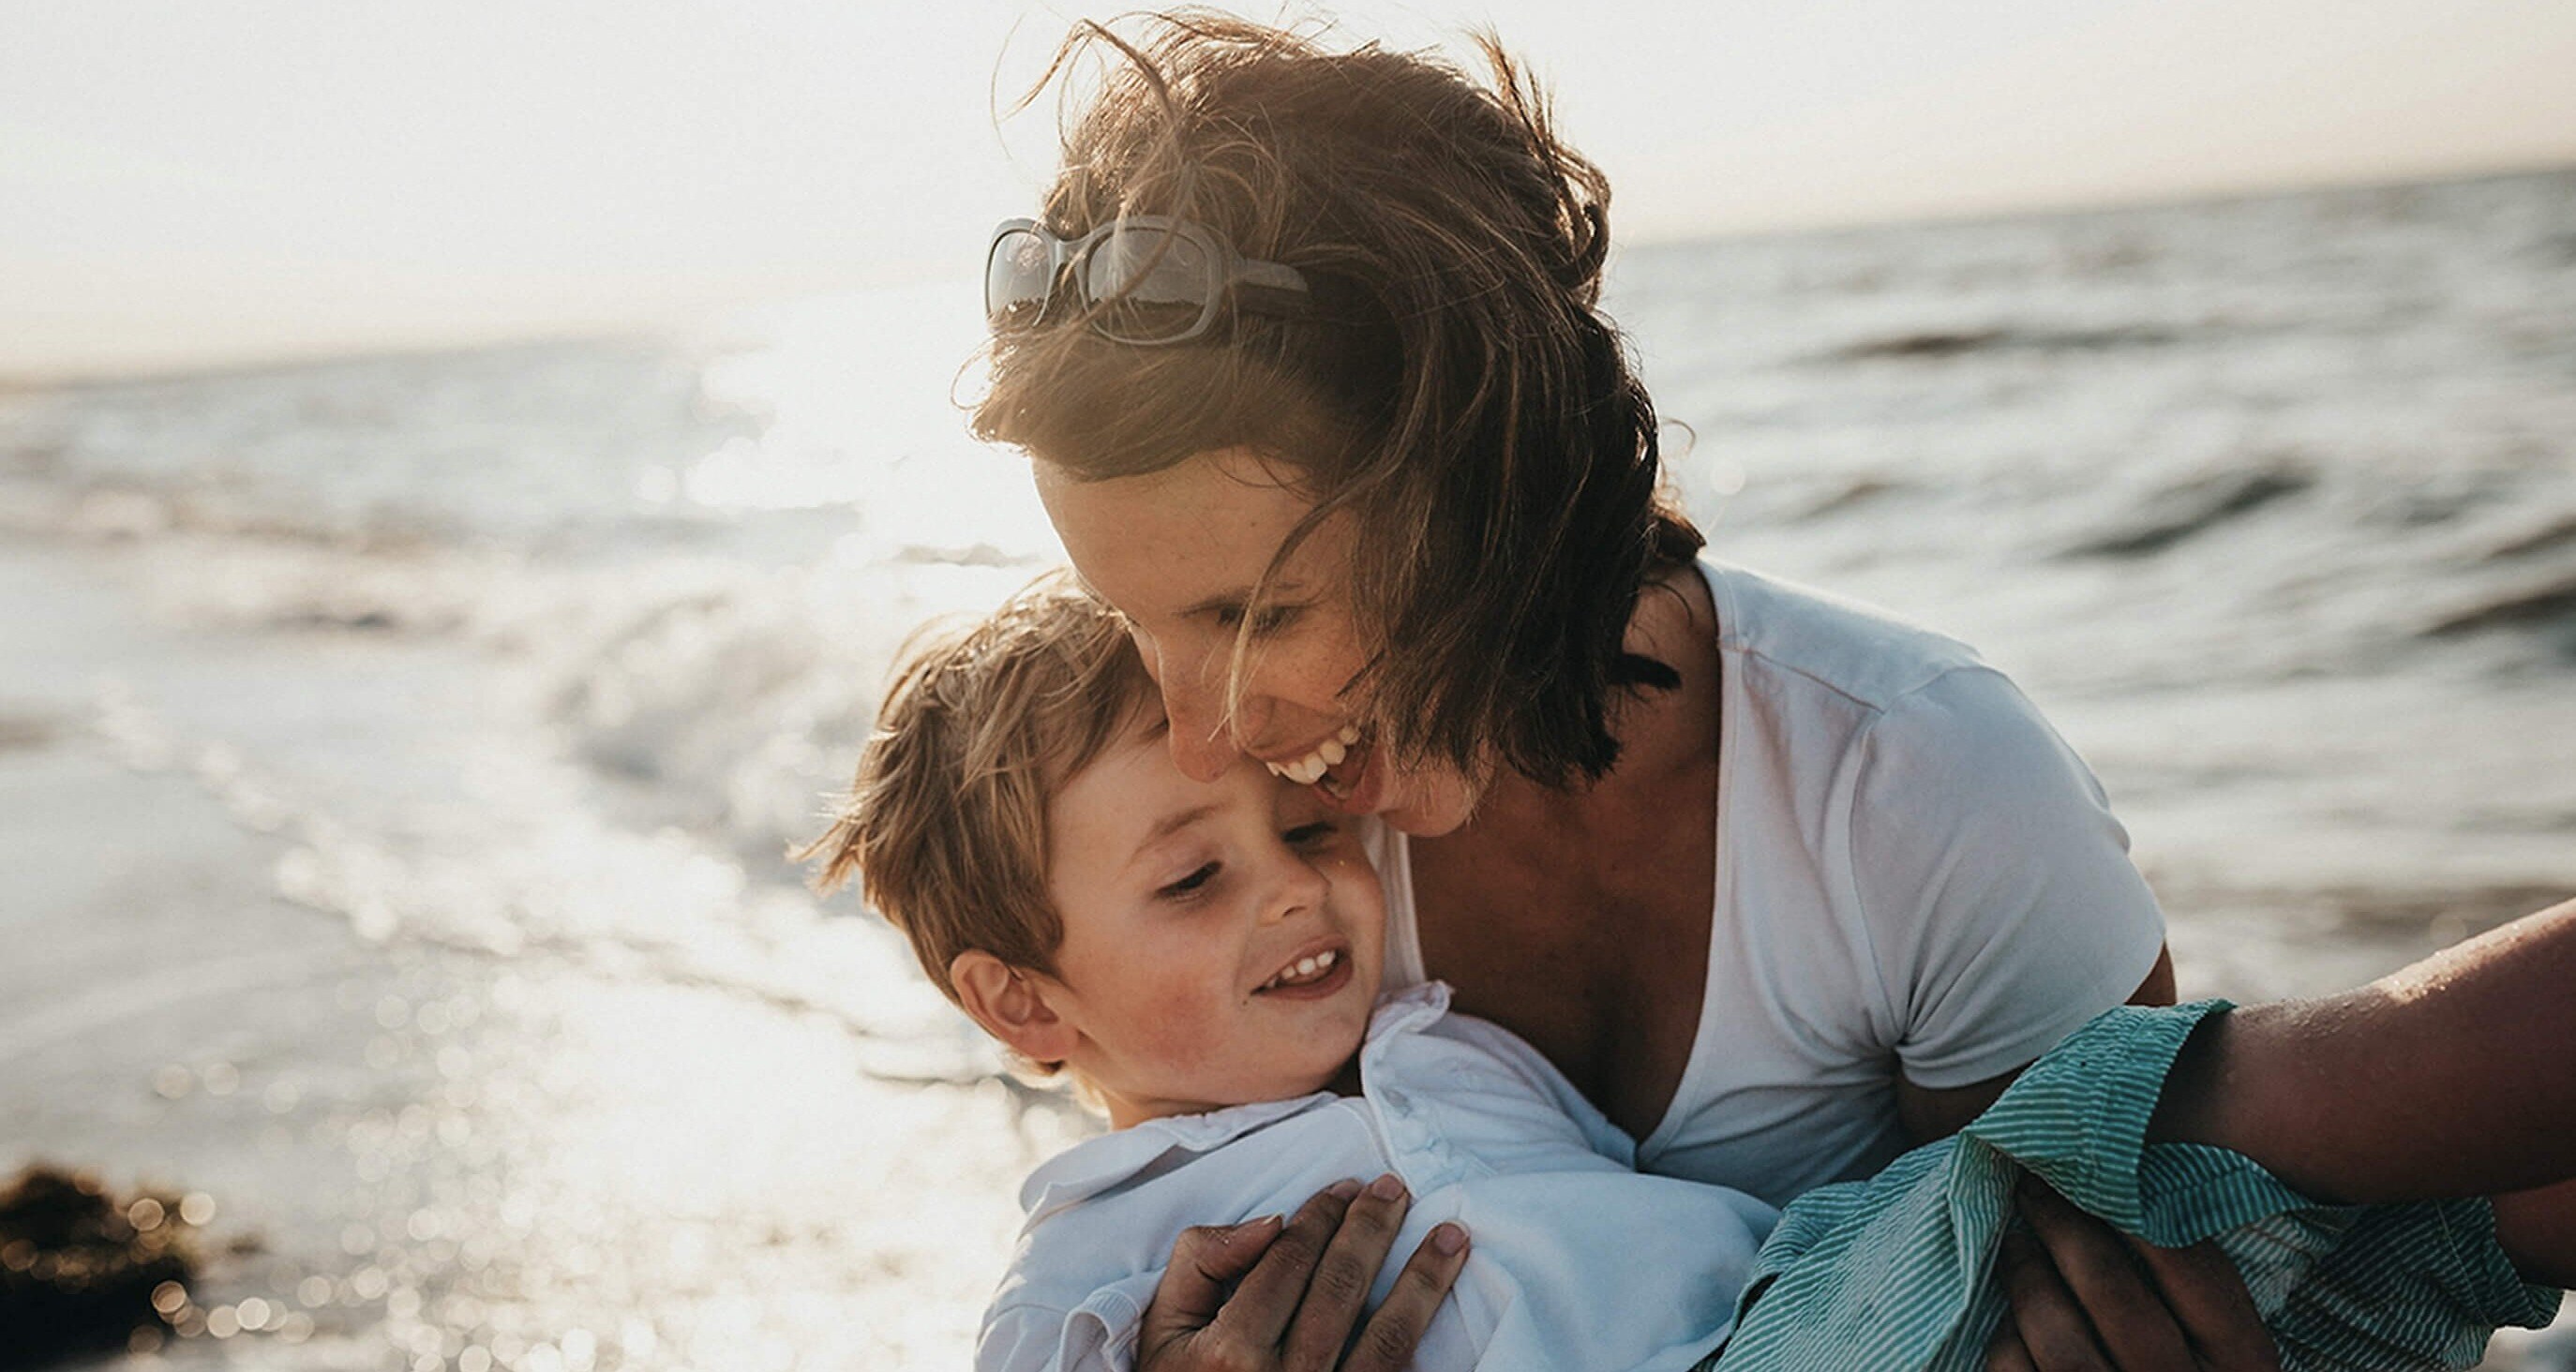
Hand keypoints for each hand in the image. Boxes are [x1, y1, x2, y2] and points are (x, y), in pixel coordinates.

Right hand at [1138, 1173, 1470, 1371]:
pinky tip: (1447, 1308)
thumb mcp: (1164, 1326)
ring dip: (1424, 1280)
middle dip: (1372, 1229)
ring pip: (1388, 1337)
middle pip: (1342, 1287)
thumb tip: (1270, 1223)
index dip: (1321, 1216)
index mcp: (1230, 1351)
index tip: (1344, 1188)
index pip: (1289, 1261)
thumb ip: (1200, 1262)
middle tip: (1393, 1189)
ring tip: (1451, 1236)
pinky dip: (1426, 1344)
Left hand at [1984, 1175, 2279, 1371]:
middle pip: (2112, 1290)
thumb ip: (2196, 1289)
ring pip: (2059, 1337)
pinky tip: (2008, 1314)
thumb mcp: (2222, 1348)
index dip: (2133, 1205)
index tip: (2092, 1168)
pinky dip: (2006, 1340)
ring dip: (2026, 1275)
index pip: (2190, 1265)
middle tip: (2032, 1183)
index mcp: (2246, 1366)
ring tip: (2013, 1238)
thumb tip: (2134, 1184)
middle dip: (2062, 1225)